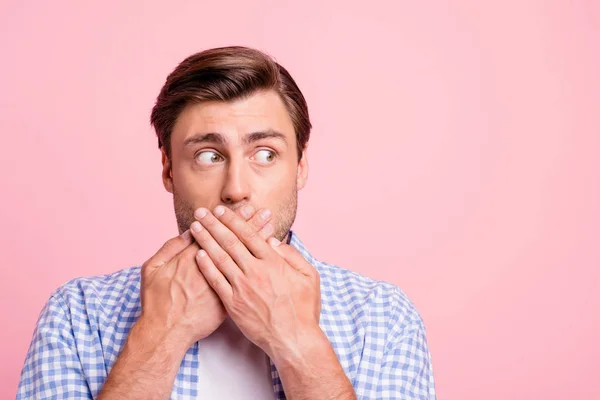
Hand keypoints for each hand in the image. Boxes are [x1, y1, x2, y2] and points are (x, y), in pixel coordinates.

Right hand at [136, 205, 274, 351]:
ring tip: (269, 226)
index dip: (231, 219)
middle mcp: (211, 268)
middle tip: (264, 211)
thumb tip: (188, 233)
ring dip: (257, 240)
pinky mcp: (228, 301)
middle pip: (235, 241)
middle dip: (250, 224)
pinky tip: (266, 257)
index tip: (244, 207)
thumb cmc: (156, 301)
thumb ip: (170, 248)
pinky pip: (247, 279)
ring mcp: (221, 285)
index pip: (217, 231)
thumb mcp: (152, 269)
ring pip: (244, 258)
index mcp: (191, 257)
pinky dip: (256, 266)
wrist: (166, 332)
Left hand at [189, 205, 321, 361]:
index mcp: (273, 262)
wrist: (294, 339)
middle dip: (213, 224)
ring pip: (220, 258)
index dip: (233, 220)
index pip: (248, 234)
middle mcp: (256, 271)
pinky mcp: (233, 304)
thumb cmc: (304, 309)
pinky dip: (206, 266)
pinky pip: (216, 281)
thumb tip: (273, 241)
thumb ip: (292, 256)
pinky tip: (197, 255)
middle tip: (201, 211)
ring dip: (205, 240)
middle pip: (230, 242)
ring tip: (195, 227)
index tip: (221, 210)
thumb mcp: (310, 277)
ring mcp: (243, 287)